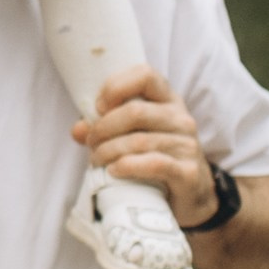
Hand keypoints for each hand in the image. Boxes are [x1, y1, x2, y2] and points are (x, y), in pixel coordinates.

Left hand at [71, 65, 214, 224]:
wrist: (191, 193)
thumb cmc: (157, 157)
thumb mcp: (134, 135)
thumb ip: (105, 128)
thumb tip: (77, 129)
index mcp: (167, 101)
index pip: (145, 75)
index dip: (116, 87)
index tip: (98, 107)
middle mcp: (181, 118)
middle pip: (135, 111)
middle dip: (104, 128)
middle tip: (91, 142)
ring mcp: (187, 145)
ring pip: (139, 141)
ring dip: (109, 151)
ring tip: (97, 160)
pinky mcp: (188, 172)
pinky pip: (154, 164)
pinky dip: (128, 166)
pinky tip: (114, 171)